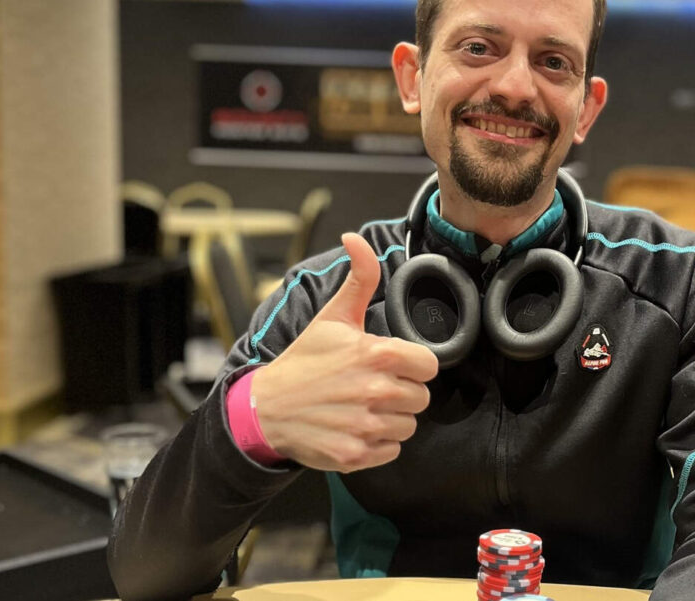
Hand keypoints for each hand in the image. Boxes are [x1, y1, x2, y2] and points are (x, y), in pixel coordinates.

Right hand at [251, 232, 438, 472]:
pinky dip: (378, 443)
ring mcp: (366, 426)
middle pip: (421, 398)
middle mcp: (377, 391)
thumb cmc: (304, 361)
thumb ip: (359, 278)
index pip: (429, 366)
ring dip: (391, 419)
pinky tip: (355, 428)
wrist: (264, 409)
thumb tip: (355, 238)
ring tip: (362, 408)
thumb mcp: (333, 317)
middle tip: (372, 387)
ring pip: (409, 426)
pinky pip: (392, 450)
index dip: (412, 365)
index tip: (391, 365)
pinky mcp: (356, 455)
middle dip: (402, 392)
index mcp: (378, 354)